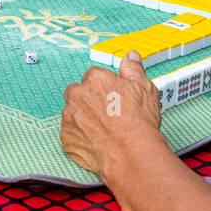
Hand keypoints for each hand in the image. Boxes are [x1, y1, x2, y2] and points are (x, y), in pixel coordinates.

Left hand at [60, 53, 160, 178]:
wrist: (130, 153)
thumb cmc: (138, 122)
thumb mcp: (144, 88)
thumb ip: (133, 69)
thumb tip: (130, 57)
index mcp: (95, 79)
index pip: (93, 76)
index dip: (104, 88)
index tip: (112, 98)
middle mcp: (78, 95)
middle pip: (78, 92)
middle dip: (88, 100)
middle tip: (106, 113)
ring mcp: (69, 117)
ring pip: (72, 113)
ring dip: (82, 118)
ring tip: (102, 129)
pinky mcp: (66, 138)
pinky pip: (70, 134)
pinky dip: (79, 137)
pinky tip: (95, 141)